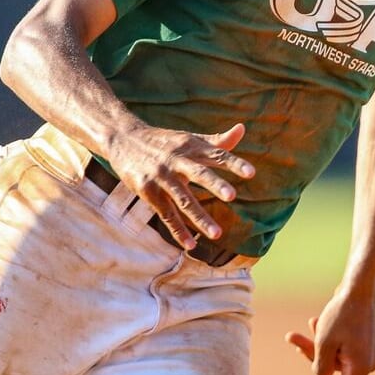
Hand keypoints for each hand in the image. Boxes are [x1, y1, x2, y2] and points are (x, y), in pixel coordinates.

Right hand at [105, 122, 254, 248]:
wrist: (123, 139)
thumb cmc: (164, 141)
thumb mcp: (189, 139)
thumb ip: (217, 141)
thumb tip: (243, 129)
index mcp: (191, 146)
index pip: (216, 154)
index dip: (233, 163)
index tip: (251, 173)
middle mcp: (177, 160)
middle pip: (198, 173)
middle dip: (214, 184)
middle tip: (232, 196)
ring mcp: (161, 177)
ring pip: (183, 199)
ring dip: (199, 217)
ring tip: (217, 234)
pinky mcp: (148, 191)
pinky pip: (166, 214)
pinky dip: (179, 230)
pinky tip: (191, 244)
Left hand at [284, 292, 374, 374]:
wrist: (360, 289)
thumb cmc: (342, 314)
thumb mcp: (324, 342)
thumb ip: (319, 366)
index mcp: (358, 368)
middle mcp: (364, 365)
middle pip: (331, 371)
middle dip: (311, 355)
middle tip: (292, 336)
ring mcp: (364, 355)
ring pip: (333, 358)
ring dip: (317, 344)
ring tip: (310, 324)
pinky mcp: (362, 345)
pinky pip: (340, 349)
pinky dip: (328, 339)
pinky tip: (316, 323)